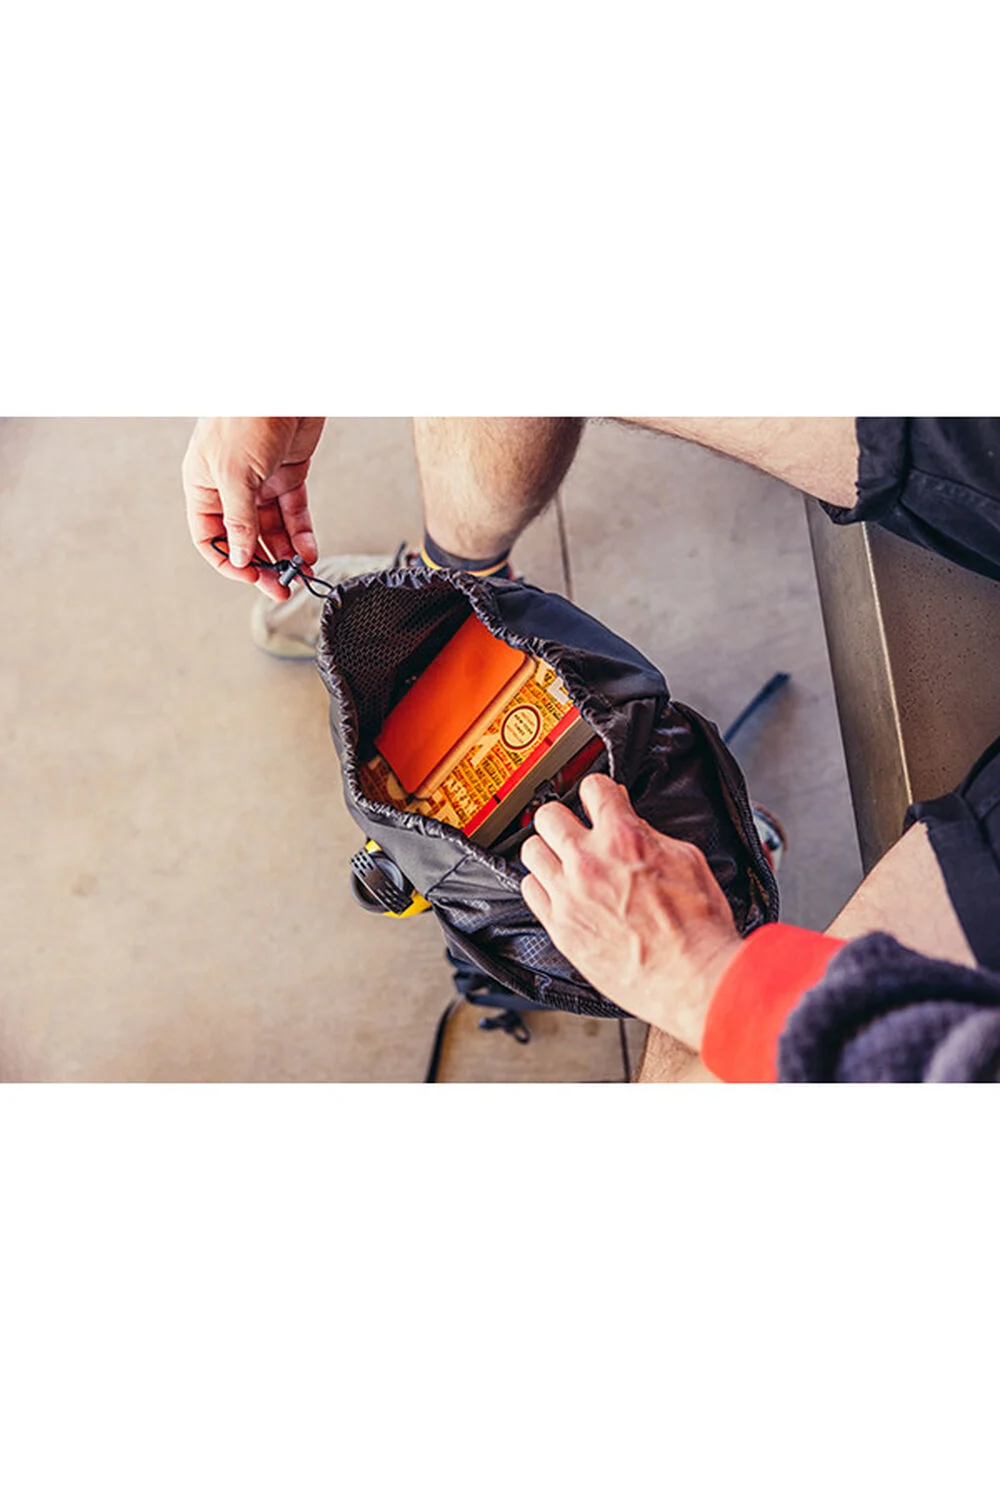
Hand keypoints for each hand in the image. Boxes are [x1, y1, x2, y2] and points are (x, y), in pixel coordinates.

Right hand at [182, 417, 325, 600]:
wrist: (282, 382)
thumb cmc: (245, 417)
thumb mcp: (236, 475)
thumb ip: (239, 520)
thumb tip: (240, 558)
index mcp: (203, 487)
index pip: (210, 538)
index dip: (230, 562)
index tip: (252, 579)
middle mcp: (230, 488)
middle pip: (244, 539)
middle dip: (263, 565)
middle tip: (281, 588)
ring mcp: (259, 482)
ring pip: (271, 530)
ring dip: (286, 554)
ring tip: (302, 574)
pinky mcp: (287, 474)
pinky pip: (294, 513)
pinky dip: (302, 534)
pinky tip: (309, 552)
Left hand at [520, 774, 741, 1047]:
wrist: (692, 978)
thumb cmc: (698, 927)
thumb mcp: (688, 861)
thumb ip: (651, 835)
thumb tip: (632, 822)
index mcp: (624, 839)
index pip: (593, 787)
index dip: (598, 791)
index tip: (599, 799)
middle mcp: (588, 862)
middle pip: (548, 815)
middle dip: (565, 817)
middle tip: (576, 829)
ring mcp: (569, 895)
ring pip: (531, 850)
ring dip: (548, 850)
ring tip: (563, 860)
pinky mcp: (560, 927)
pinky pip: (529, 891)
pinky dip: (542, 885)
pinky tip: (558, 890)